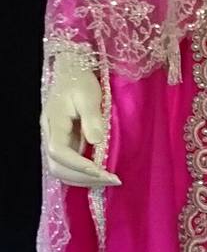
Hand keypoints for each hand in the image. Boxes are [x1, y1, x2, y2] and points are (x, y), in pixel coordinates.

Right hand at [40, 53, 120, 187]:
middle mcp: (51, 135)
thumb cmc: (80, 81)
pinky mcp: (65, 143)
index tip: (100, 170)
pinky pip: (70, 164)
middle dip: (83, 178)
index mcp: (54, 123)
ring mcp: (56, 140)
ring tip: (108, 180)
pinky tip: (101, 173)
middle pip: (57, 167)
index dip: (77, 165)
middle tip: (111, 179)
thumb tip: (96, 142)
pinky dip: (84, 173)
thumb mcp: (88, 96)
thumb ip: (92, 119)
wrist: (71, 72)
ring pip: (62, 170)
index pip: (58, 152)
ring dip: (83, 179)